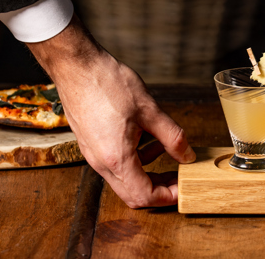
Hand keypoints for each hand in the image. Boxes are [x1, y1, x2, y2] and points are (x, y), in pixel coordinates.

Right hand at [27, 14, 195, 207]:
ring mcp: (93, 154)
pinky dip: (136, 157)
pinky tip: (148, 137)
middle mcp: (101, 162)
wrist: (77, 67)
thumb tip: (187, 156)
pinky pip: (116, 162)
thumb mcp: (150, 110)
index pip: (143, 196)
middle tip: (179, 175)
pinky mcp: (91, 144)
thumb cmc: (108, 84)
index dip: (167, 196)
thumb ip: (172, 137)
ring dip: (148, 170)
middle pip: (132, 193)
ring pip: (125, 178)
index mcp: (116, 158)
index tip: (183, 188)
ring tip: (168, 149)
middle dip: (159, 188)